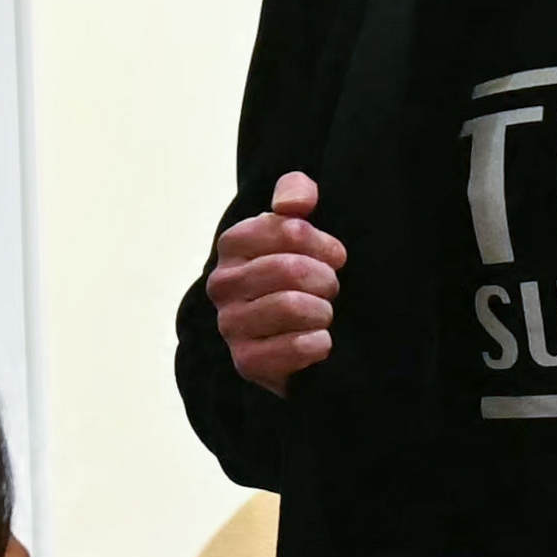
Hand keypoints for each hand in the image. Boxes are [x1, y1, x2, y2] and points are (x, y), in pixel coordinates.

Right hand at [203, 173, 344, 390]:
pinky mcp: (246, 362)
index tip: (335, 257)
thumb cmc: (297, 273)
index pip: (290, 229)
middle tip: (330, 289)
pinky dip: (318, 344)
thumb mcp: (298, 226)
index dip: (324, 244)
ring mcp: (229, 324)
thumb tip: (291, 205)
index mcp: (232, 243)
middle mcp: (222, 283)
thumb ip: (296, 194)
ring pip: (291, 307)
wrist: (293, 335)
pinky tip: (319, 341)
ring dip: (322, 311)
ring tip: (323, 314)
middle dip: (325, 280)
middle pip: (292, 269)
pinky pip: (293, 348)